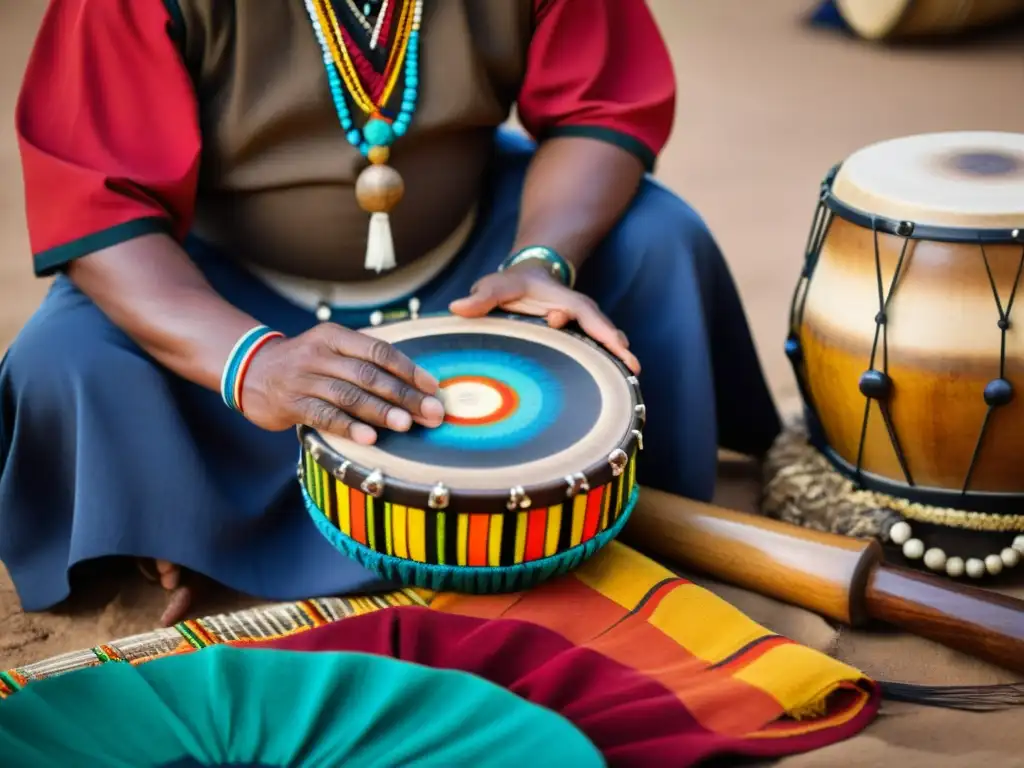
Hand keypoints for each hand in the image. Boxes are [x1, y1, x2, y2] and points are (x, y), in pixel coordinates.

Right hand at [240, 323, 445, 444]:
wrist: (251, 371)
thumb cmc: (306, 365)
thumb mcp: (330, 350)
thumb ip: (364, 362)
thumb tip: (415, 386)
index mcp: (335, 336)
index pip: (378, 350)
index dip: (408, 369)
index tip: (432, 388)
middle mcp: (320, 354)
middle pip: (369, 375)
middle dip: (404, 395)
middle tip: (431, 413)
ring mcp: (304, 379)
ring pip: (349, 395)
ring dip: (381, 411)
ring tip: (407, 424)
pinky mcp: (292, 403)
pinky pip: (324, 416)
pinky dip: (349, 427)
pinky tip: (370, 437)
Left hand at [449, 262, 639, 372]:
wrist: (526, 278)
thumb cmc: (511, 284)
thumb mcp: (495, 286)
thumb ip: (481, 297)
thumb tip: (458, 307)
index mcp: (564, 300)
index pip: (585, 313)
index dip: (597, 327)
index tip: (609, 341)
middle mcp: (579, 313)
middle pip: (605, 330)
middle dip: (619, 347)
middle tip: (634, 369)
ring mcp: (582, 327)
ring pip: (606, 342)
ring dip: (619, 359)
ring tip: (633, 382)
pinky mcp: (580, 339)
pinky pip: (599, 351)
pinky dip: (609, 365)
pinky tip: (617, 388)